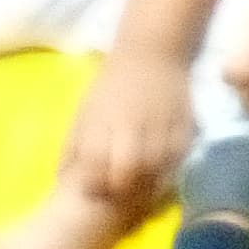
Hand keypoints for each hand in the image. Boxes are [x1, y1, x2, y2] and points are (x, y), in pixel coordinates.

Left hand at [64, 46, 192, 206]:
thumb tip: (64, 183)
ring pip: (155, 167)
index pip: (94, 165)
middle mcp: (131, 124)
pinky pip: (178, 156)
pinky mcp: (184, 123)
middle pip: (127, 169)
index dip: (93, 185)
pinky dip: (169, 169)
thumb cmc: (111, 87)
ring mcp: (161, 124)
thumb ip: (74, 149)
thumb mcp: (84, 114)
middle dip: (121, 189)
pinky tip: (161, 174)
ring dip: (146, 183)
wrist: (152, 53)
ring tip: (139, 190)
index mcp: (102, 122)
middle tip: (119, 195)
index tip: (92, 192)